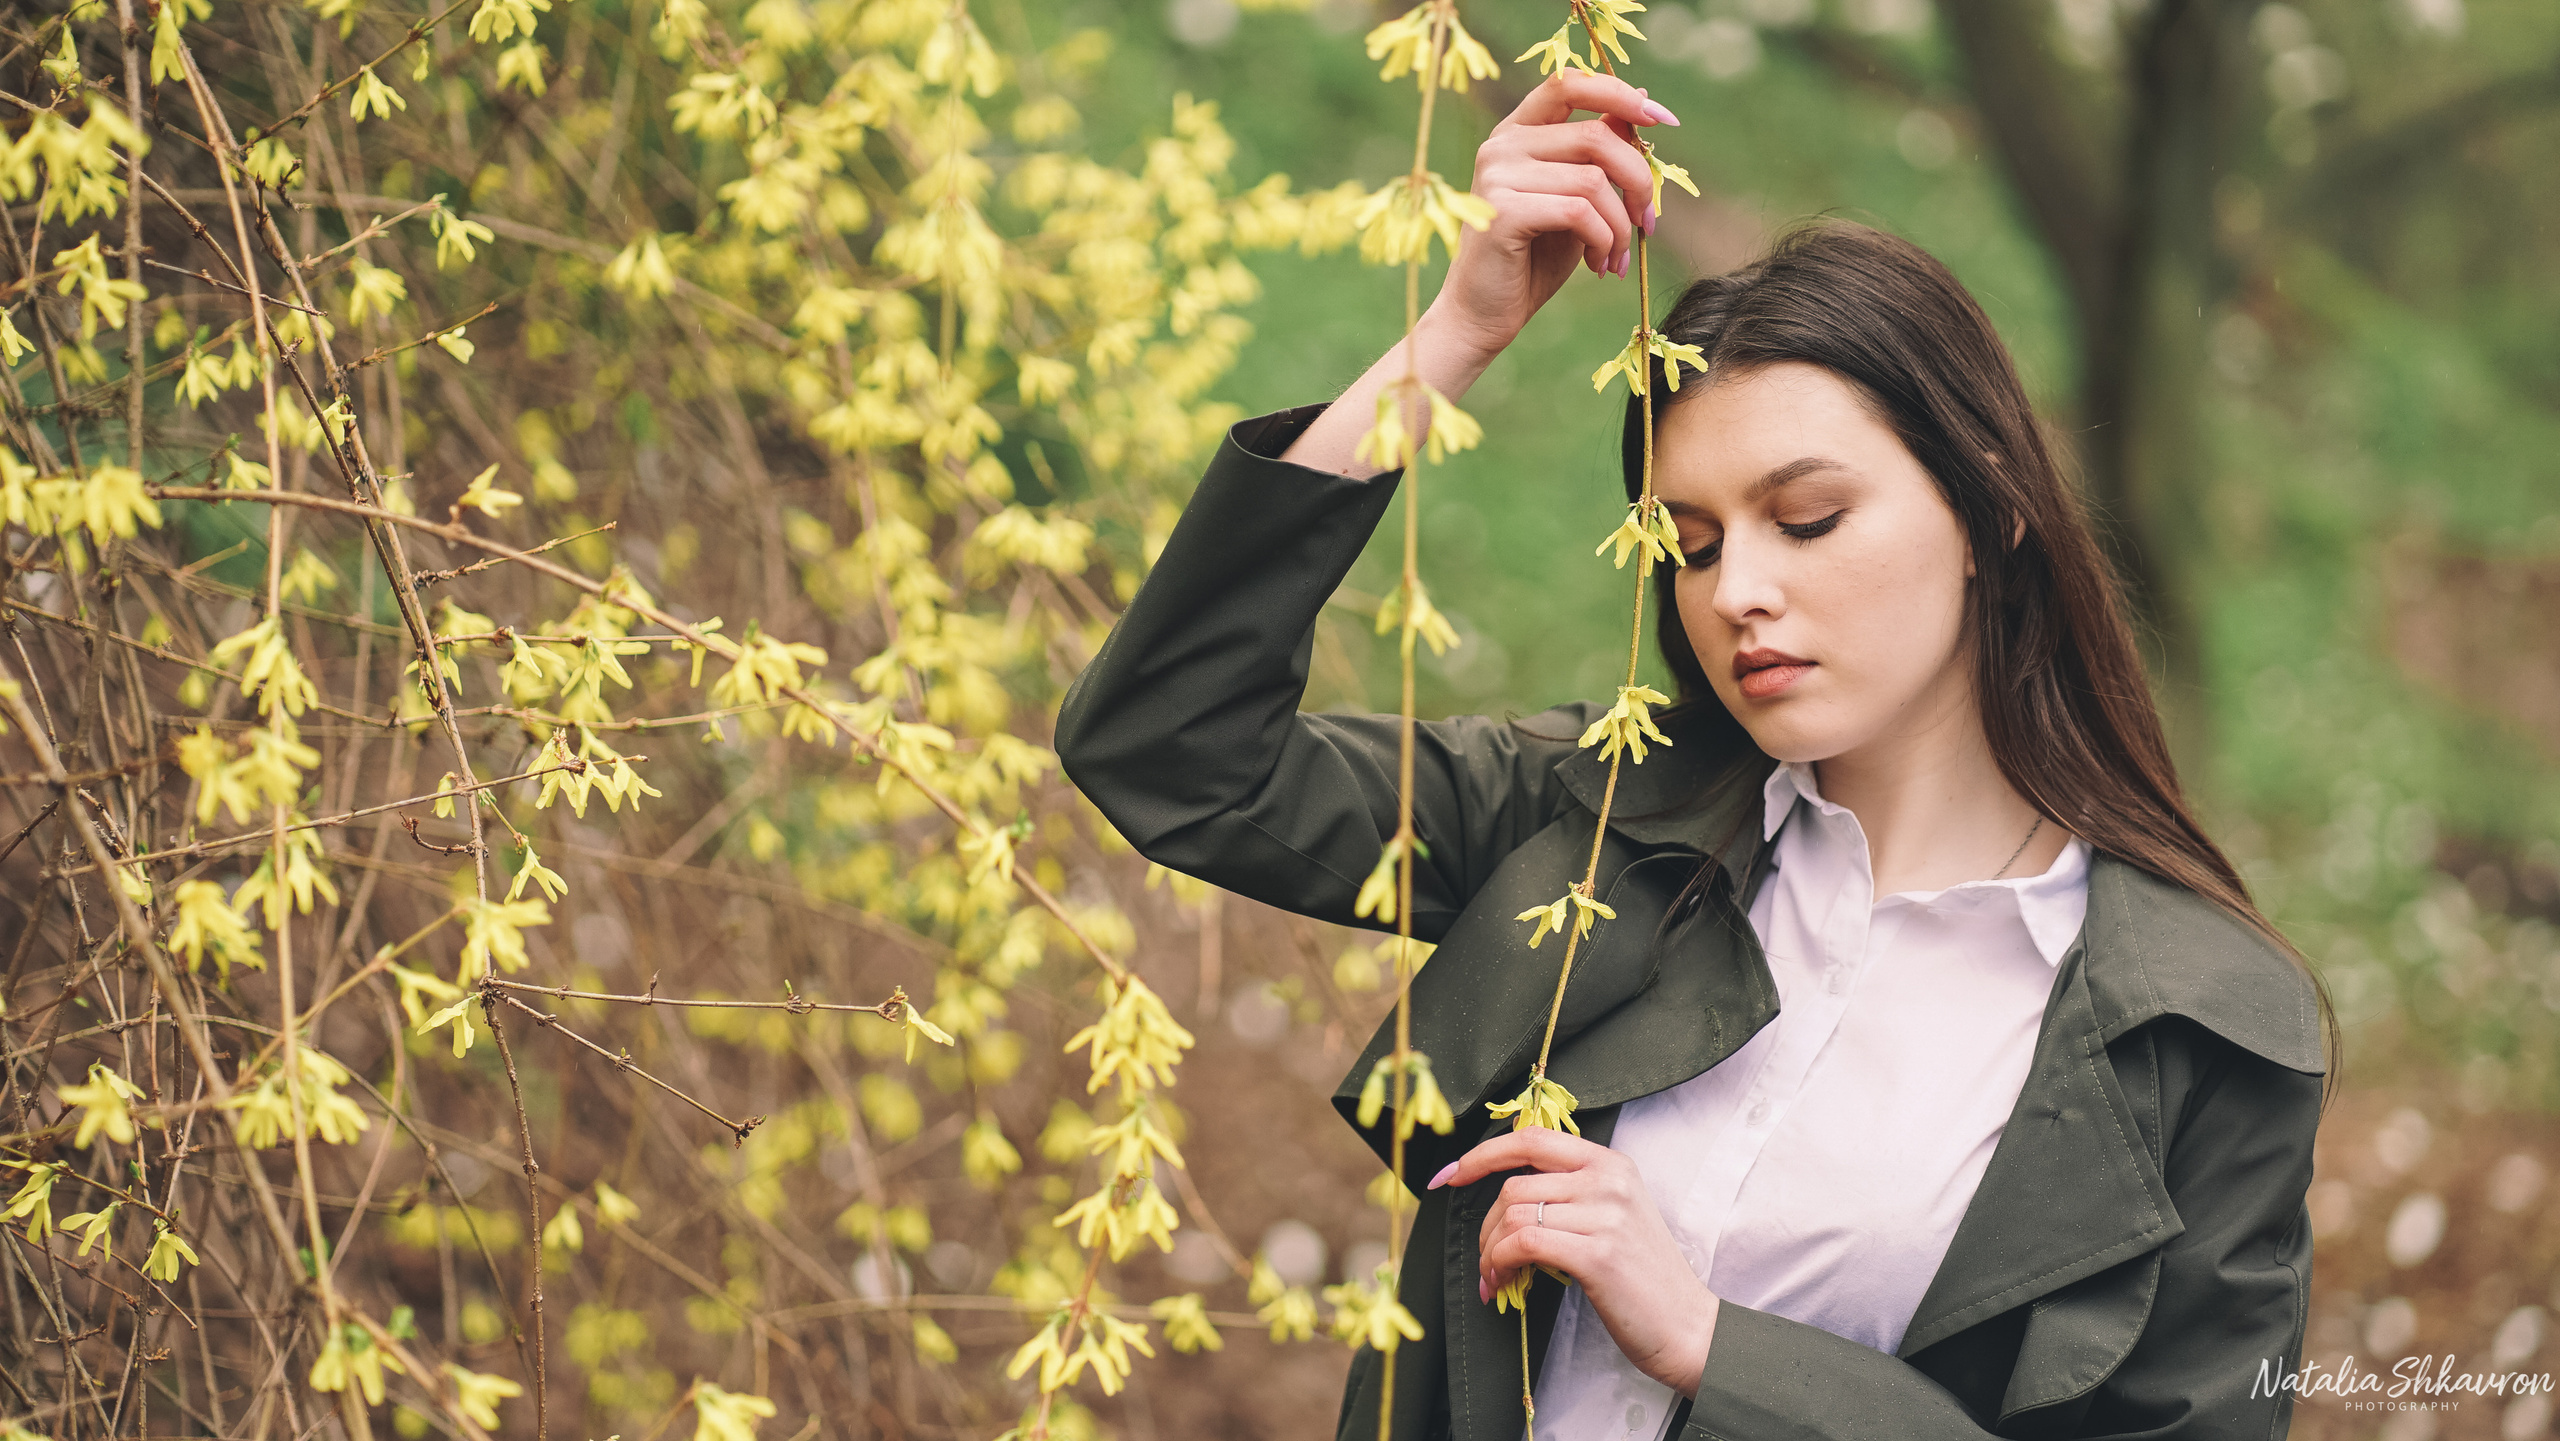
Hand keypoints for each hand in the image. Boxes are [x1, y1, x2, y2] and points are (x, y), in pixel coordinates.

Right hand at [1427, 71, 1677, 359]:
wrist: (1483, 317)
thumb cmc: (1531, 260)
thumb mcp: (1574, 199)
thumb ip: (1597, 154)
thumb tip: (1639, 102)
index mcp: (1516, 133)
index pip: (1569, 84)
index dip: (1619, 94)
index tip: (1662, 119)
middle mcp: (1502, 146)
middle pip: (1596, 136)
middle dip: (1638, 181)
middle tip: (1648, 223)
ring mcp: (1497, 176)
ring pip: (1594, 180)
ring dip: (1620, 225)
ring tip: (1615, 256)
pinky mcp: (1503, 212)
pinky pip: (1579, 212)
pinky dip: (1602, 240)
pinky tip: (1598, 266)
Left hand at [1433, 1127, 1718, 1396]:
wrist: (1686, 1326)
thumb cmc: (1641, 1276)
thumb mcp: (1612, 1215)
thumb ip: (1569, 1193)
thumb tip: (1503, 1194)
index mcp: (1610, 1163)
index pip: (1531, 1139)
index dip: (1482, 1155)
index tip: (1450, 1176)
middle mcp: (1608, 1180)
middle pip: (1514, 1186)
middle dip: (1486, 1226)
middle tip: (1487, 1259)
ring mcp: (1605, 1215)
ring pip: (1513, 1216)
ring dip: (1491, 1251)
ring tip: (1496, 1276)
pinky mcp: (1597, 1253)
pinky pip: (1524, 1243)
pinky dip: (1502, 1263)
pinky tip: (1504, 1281)